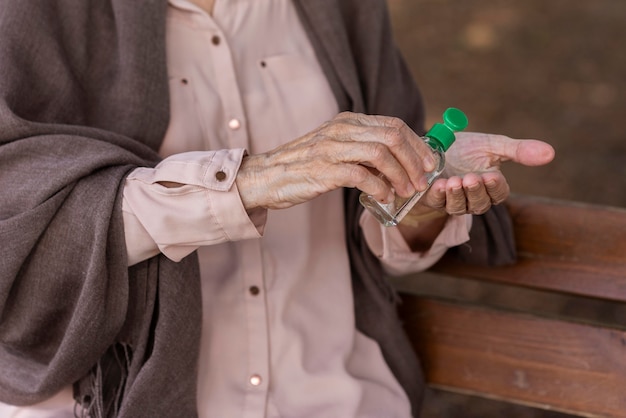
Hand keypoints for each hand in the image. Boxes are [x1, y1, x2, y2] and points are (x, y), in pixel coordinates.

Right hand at [236, 112, 436, 209]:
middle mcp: (341, 129)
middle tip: (422, 181)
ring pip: (381, 154)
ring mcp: (332, 148)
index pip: (393, 125)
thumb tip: (398, 162)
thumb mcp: (335, 147)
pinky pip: (362, 176)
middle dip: (414, 160)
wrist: (266, 176)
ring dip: (400, 175)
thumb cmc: (303, 166)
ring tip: (405, 191)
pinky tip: (384, 197)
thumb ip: (362, 149)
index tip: (429, 163)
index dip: (417, 144)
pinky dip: (379, 188)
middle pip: (392, 136)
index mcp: (347, 121)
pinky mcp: (324, 170)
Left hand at [415, 132, 554, 215]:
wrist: (435, 145)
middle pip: (480, 204)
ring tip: (454, 181)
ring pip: (458, 207)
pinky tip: (439, 184)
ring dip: (457, 195)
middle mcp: (473, 198)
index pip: (498, 193)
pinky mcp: (433, 199)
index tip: (492, 175)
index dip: (495, 187)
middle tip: (471, 178)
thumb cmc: (466, 148)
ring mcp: (452, 201)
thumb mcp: (493, 145)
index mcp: (490, 187)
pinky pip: (437, 203)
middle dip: (475, 192)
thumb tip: (551, 153)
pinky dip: (438, 195)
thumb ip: (519, 151)